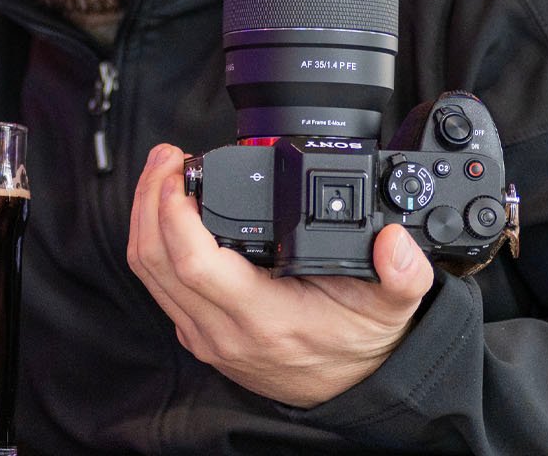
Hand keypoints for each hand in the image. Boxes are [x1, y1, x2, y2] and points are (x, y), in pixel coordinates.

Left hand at [127, 144, 434, 407]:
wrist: (347, 390)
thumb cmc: (358, 344)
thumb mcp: (391, 309)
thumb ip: (403, 276)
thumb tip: (395, 242)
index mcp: (265, 318)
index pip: (194, 265)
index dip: (175, 216)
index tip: (180, 175)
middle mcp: (224, 330)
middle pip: (155, 261)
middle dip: (150, 199)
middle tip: (166, 157)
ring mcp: (203, 334)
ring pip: (147, 272)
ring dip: (144, 215)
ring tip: (161, 171)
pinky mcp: (195, 332)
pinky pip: (157, 284)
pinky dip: (153, 240)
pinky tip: (166, 209)